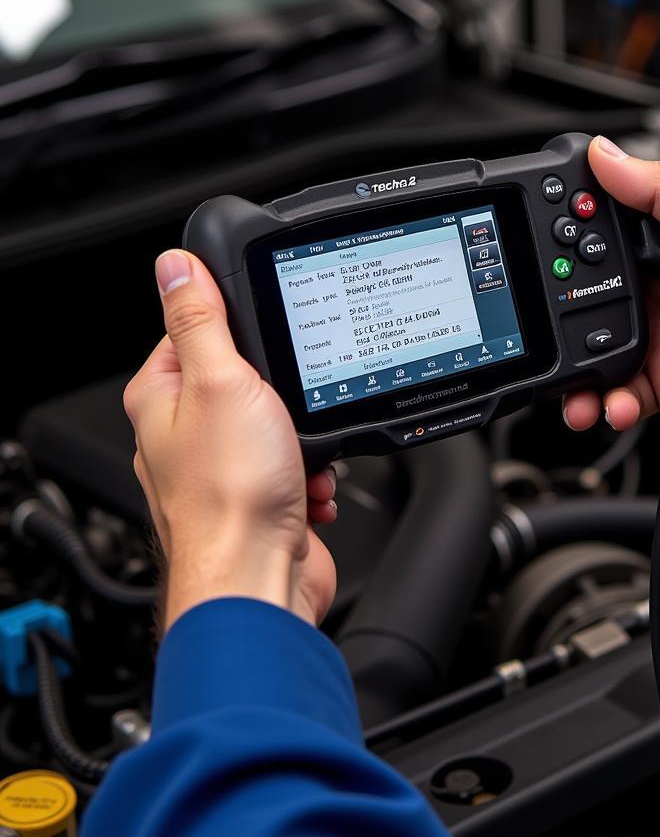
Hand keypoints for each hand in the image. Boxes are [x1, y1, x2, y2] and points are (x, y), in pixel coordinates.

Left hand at [124, 250, 337, 630]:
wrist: (257, 579)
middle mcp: (185, 433)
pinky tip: (308, 486)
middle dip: (286, 394)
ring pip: (280, 424)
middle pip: (248, 380)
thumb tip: (175, 268)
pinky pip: (295, 465)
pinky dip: (311, 473)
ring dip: (306, 438)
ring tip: (299, 454)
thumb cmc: (230, 493)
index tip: (267, 337)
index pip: (194, 333)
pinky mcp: (258, 497)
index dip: (239, 330)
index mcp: (162, 397)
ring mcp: (223, 467)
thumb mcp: (221, 381)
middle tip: (291, 403)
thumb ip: (199, 321)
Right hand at [563, 137, 659, 464]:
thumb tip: (608, 153)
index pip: (602, 228)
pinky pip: (615, 393)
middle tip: (547, 318)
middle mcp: (659, 287)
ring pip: (589, 349)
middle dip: (557, 309)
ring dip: (576, 369)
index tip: (539, 239)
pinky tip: (615, 401)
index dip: (568, 234)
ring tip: (578, 379)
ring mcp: (658, 337)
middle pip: (583, 292)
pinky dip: (606, 402)